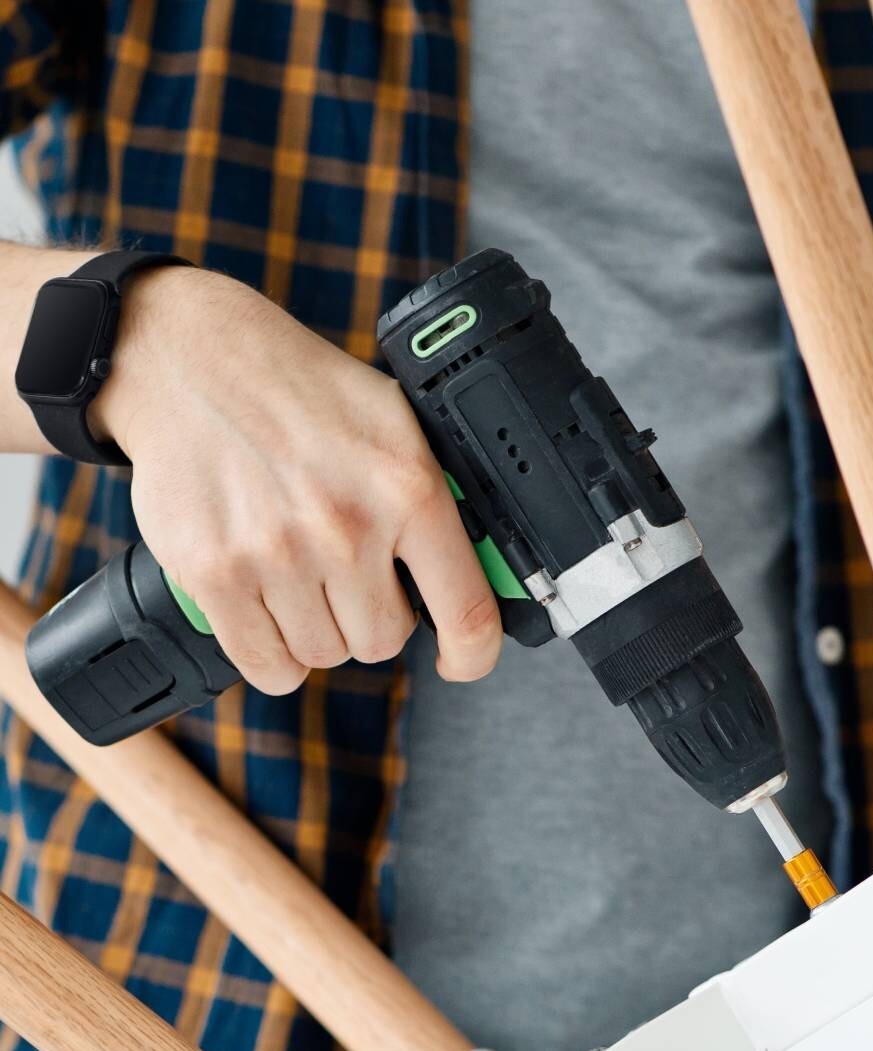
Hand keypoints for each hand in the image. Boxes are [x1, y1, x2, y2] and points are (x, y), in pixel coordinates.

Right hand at [91, 266, 500, 692]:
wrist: (190, 356)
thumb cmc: (295, 390)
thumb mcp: (392, 420)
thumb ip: (431, 495)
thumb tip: (478, 565)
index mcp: (406, 487)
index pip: (466, 613)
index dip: (470, 654)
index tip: (458, 658)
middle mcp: (346, 527)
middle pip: (382, 641)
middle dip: (369, 618)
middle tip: (344, 574)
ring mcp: (278, 555)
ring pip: (323, 655)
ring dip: (315, 630)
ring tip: (296, 575)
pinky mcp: (215, 575)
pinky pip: (266, 667)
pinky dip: (270, 653)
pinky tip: (266, 610)